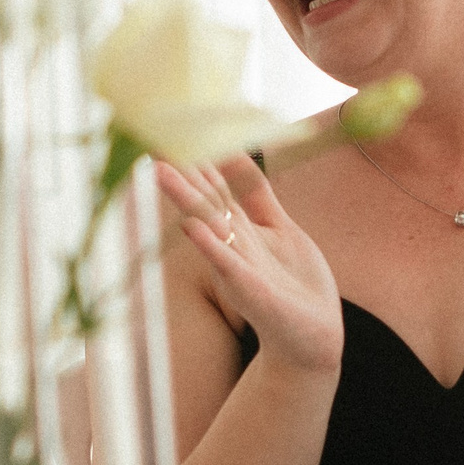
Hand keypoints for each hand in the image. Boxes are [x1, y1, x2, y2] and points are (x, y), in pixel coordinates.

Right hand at [157, 156, 342, 375]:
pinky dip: (210, 244)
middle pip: (204, 197)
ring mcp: (237, 265)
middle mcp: (232, 241)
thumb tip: (238, 152)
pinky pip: (226, 262)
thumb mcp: (279, 228)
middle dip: (180, 169)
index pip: (213, 183)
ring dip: (184, 198)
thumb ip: (259, 195)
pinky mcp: (248, 289)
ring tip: (160, 171)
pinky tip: (193, 226)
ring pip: (207, 223)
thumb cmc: (296, 285)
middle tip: (151, 138)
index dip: (197, 155)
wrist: (312, 338)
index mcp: (240, 226)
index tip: (173, 126)